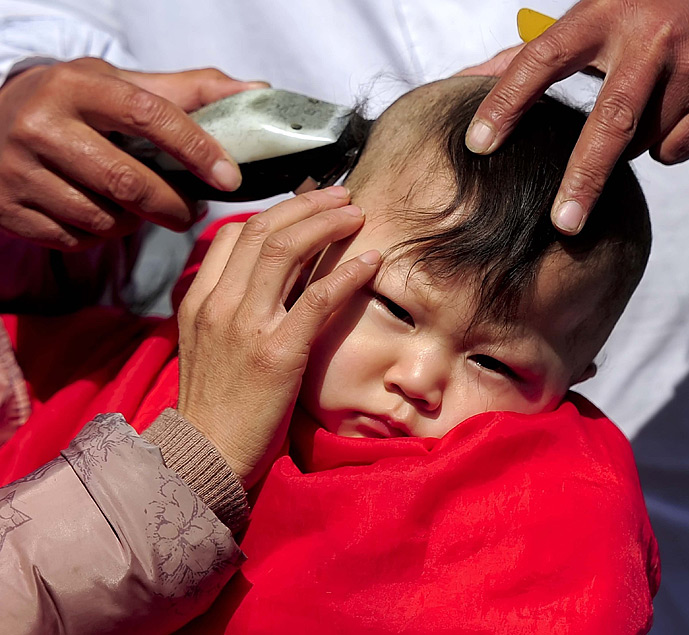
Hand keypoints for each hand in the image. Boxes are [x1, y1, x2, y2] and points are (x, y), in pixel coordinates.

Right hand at [0, 57, 263, 249]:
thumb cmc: (76, 107)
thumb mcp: (121, 86)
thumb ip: (190, 90)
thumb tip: (258, 92)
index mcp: (76, 86)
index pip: (149, 116)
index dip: (196, 149)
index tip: (229, 178)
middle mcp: (40, 125)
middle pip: (129, 183)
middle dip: (174, 205)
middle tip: (193, 211)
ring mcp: (18, 170)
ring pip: (104, 218)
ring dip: (138, 223)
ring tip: (145, 209)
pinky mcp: (8, 209)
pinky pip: (75, 239)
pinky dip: (101, 236)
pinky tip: (106, 217)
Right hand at [176, 186, 379, 488]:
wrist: (205, 456)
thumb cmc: (216, 406)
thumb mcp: (208, 346)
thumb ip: (230, 308)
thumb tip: (270, 281)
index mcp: (199, 300)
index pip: (233, 235)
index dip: (276, 211)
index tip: (308, 206)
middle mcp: (219, 304)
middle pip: (263, 230)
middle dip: (307, 206)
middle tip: (341, 196)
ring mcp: (247, 326)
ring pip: (286, 250)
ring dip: (327, 224)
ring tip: (357, 214)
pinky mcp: (278, 352)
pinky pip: (318, 297)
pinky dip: (347, 272)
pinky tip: (371, 261)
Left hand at [464, 0, 688, 233]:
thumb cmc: (643, 14)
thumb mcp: (591, 19)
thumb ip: (530, 53)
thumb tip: (464, 79)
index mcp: (603, 14)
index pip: (542, 60)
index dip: (508, 103)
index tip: (479, 144)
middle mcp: (648, 38)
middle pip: (610, 122)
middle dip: (584, 178)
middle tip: (562, 224)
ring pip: (640, 142)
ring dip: (626, 147)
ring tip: (641, 107)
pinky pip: (675, 150)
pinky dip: (664, 147)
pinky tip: (675, 111)